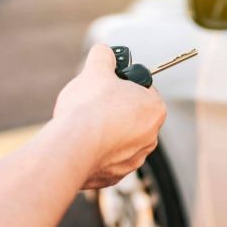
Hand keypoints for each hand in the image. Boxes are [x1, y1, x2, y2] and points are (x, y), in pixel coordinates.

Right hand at [53, 44, 165, 188]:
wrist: (72, 146)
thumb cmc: (89, 108)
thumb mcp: (96, 70)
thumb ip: (104, 56)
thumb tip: (104, 51)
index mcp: (154, 110)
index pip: (144, 91)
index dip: (125, 85)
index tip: (110, 85)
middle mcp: (150, 137)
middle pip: (132, 116)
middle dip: (115, 109)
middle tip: (94, 103)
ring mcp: (133, 159)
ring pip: (120, 140)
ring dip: (106, 132)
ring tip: (85, 124)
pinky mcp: (115, 176)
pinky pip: (106, 159)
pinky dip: (96, 152)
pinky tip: (81, 143)